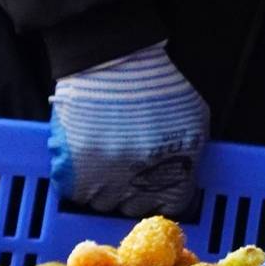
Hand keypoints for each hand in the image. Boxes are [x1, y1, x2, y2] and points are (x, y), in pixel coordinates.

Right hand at [48, 43, 208, 217]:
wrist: (115, 57)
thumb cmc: (158, 84)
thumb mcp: (194, 120)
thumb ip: (191, 154)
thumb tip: (183, 176)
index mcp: (173, 172)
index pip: (171, 207)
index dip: (162, 197)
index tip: (155, 188)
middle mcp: (138, 182)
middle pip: (132, 208)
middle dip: (131, 193)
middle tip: (126, 173)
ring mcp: (102, 177)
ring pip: (100, 203)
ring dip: (102, 188)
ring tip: (104, 163)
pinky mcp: (70, 168)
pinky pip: (73, 192)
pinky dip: (77, 181)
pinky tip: (84, 160)